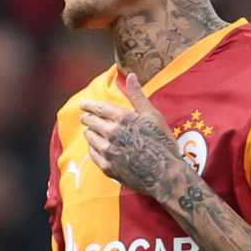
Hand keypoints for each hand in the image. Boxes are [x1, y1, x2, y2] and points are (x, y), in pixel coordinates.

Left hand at [78, 73, 182, 199]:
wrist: (166, 174)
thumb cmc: (163, 143)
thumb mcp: (153, 116)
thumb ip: (137, 96)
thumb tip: (129, 76)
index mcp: (123, 118)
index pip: (97, 108)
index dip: (88, 105)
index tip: (84, 105)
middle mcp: (112, 134)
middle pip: (89, 122)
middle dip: (87, 118)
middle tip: (87, 118)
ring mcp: (108, 151)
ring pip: (89, 137)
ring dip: (90, 133)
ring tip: (94, 132)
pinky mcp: (106, 167)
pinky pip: (92, 153)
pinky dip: (94, 148)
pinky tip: (99, 147)